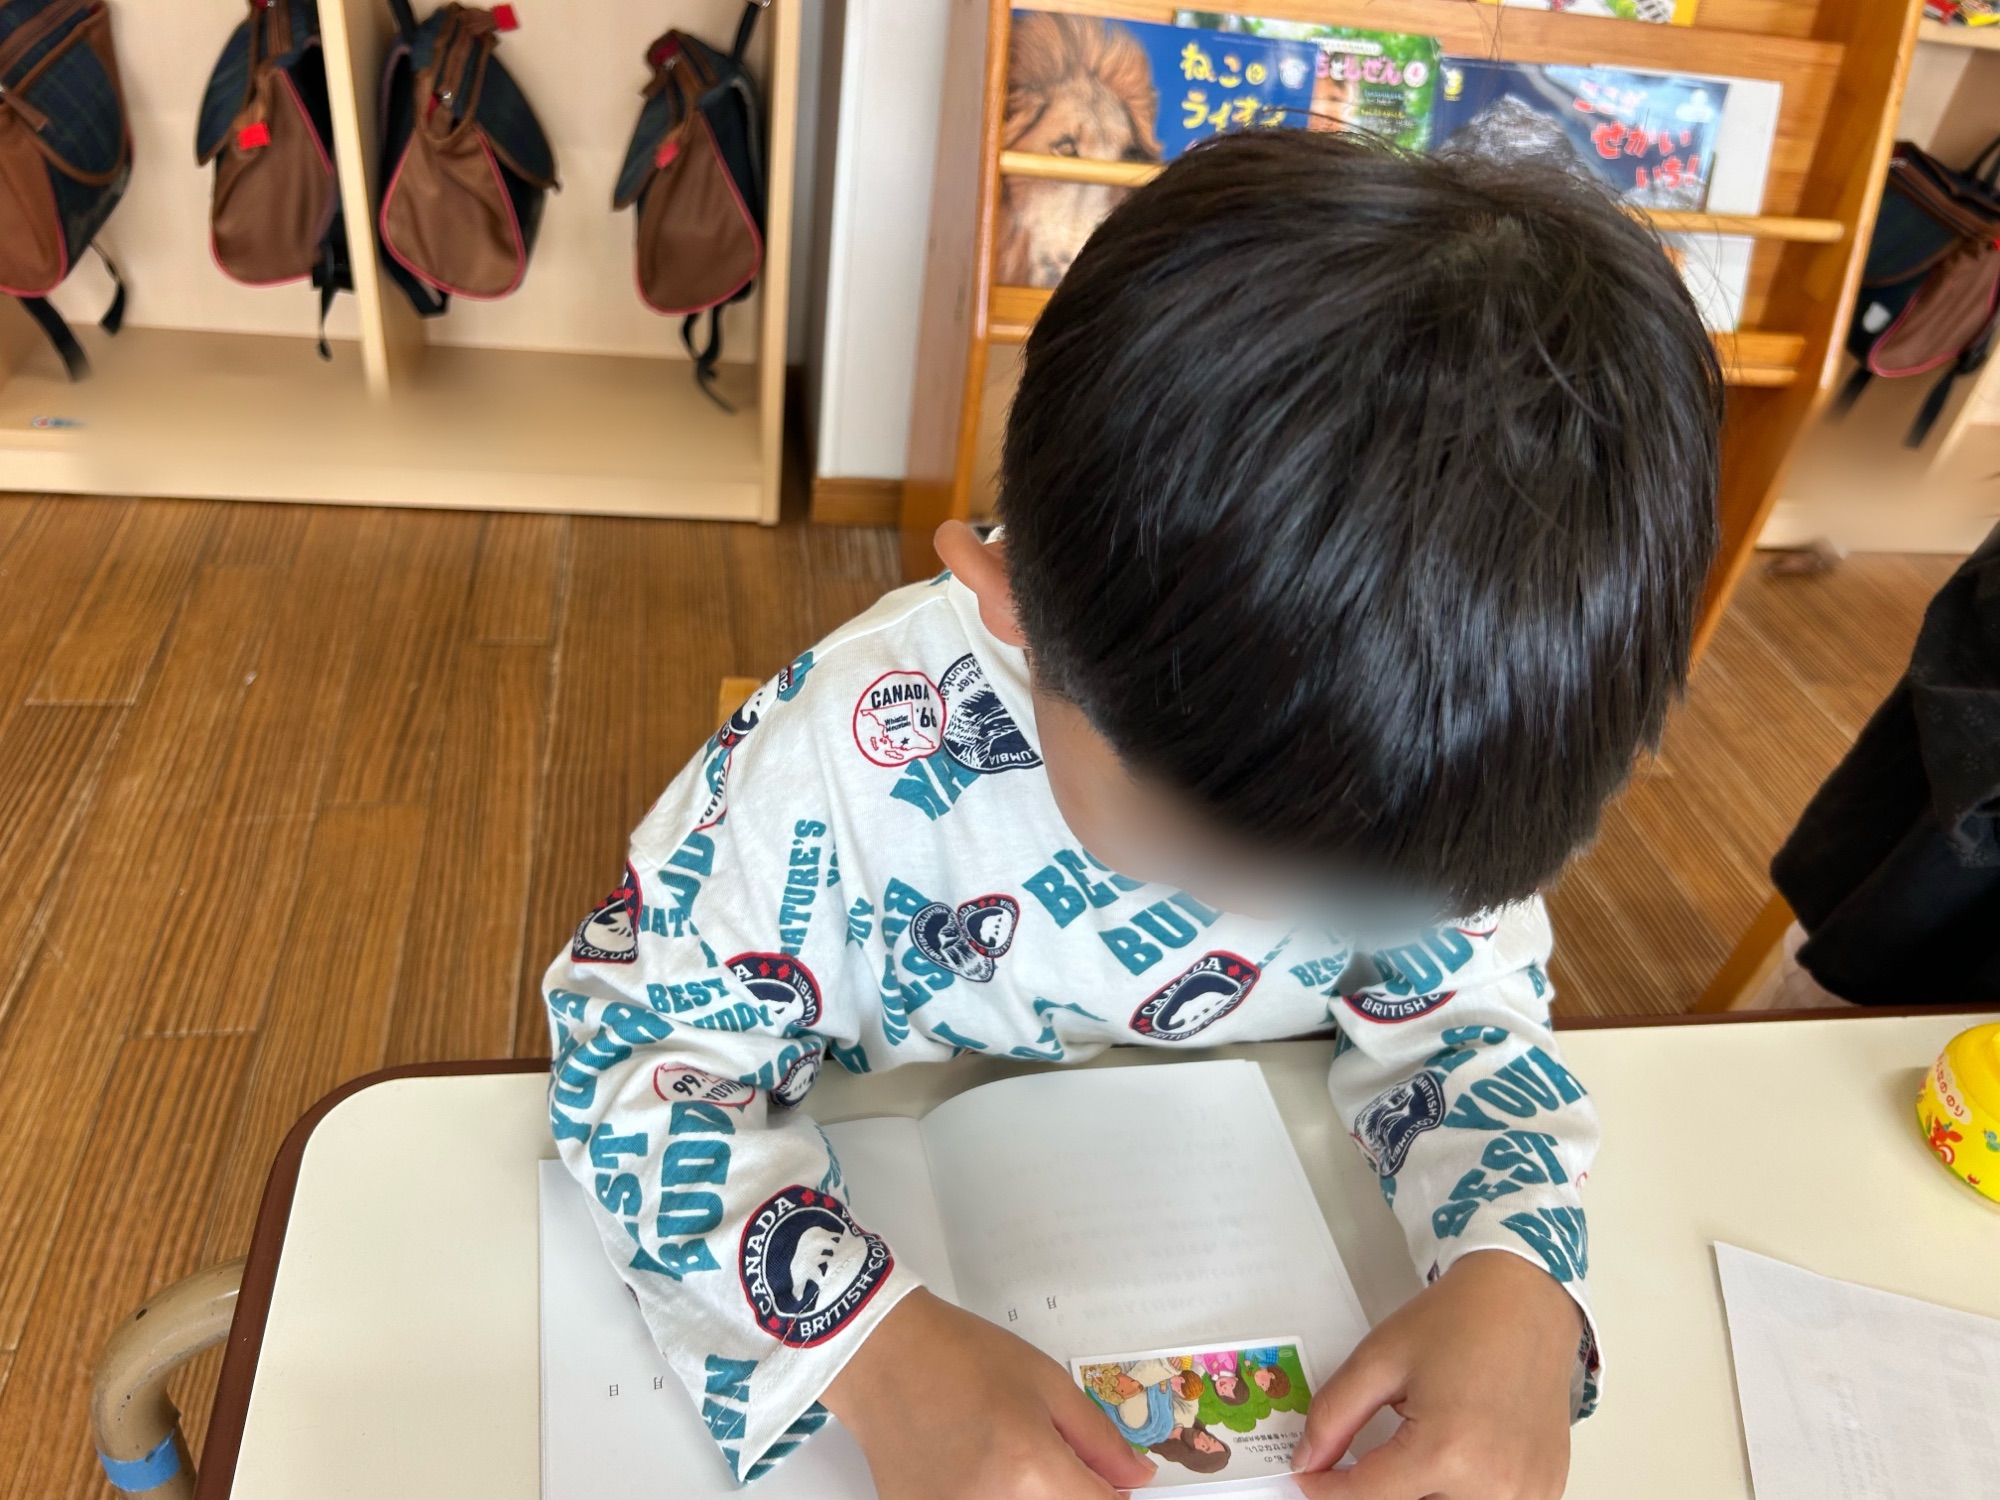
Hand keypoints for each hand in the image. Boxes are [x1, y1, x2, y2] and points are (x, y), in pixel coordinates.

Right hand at [823, 1287, 1156, 1499]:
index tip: (1108, 1484)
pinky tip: (974, 1469)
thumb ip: (1096, 1438)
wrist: (882, 1355)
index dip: (1113, 1495)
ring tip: (1005, 1458)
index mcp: (1030, 1467)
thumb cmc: (962, 1356)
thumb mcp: (1045, 1382)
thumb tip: (1136, 1477)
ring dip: (1027, 1496)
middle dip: (1066, 1493)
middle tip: (1048, 1463)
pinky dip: (988, 1495)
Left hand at [1291, 1250, 1583, 1499]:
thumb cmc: (1460, 1319)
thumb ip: (1334, 1416)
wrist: (1525, 1301)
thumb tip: (1307, 1461)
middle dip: (1381, 1490)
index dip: (1327, 1489)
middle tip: (1375, 1455)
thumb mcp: (1379, 1359)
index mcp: (1446, 1451)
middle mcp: (1492, 1486)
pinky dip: (1460, 1490)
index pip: (1366, 1498)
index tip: (1311, 1477)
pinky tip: (1458, 1454)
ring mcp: (1526, 1494)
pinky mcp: (1544, 1491)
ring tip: (1424, 1446)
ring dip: (1422, 1492)